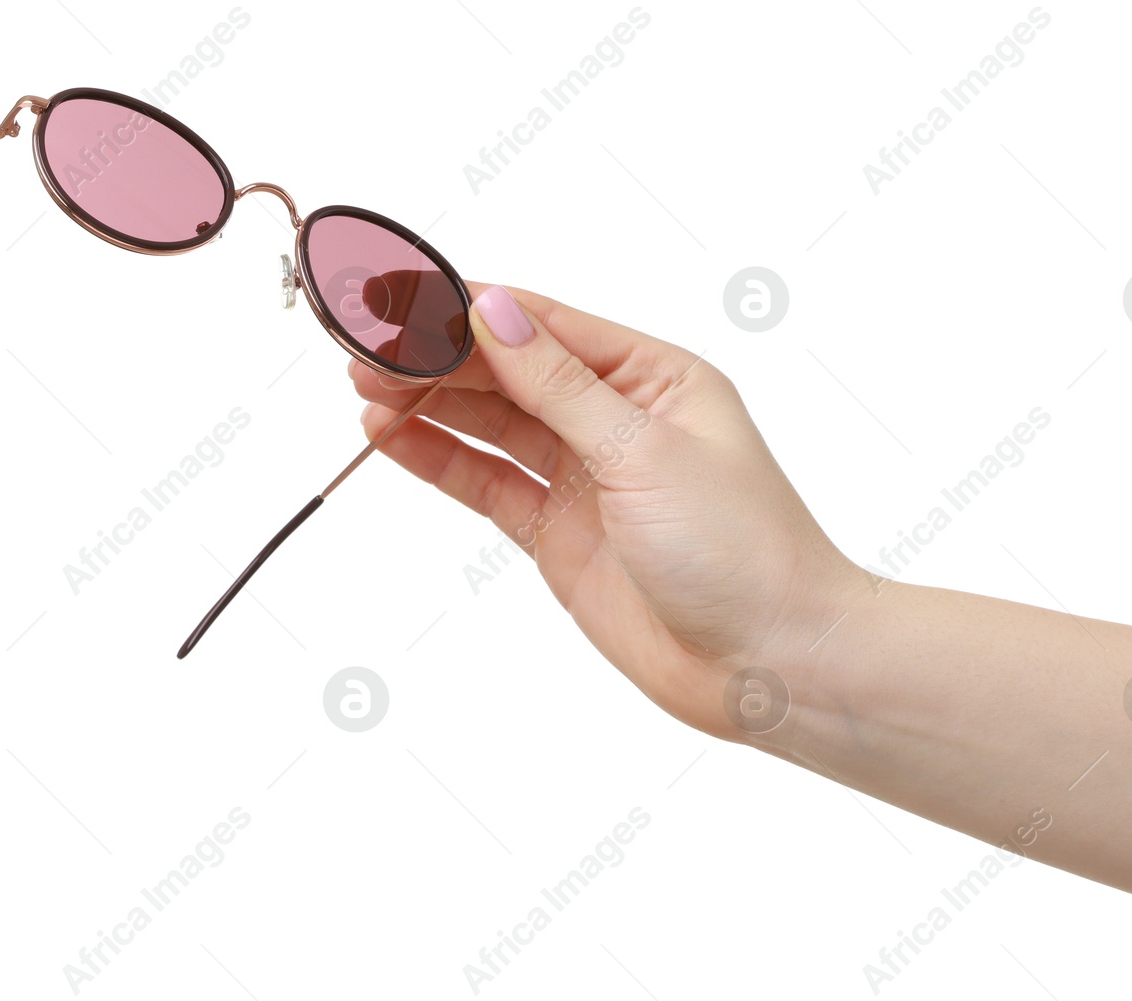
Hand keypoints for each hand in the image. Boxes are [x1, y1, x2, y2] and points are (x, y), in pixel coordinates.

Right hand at [350, 283, 854, 738]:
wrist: (769, 664)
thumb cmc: (740, 550)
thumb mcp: (644, 452)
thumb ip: (558, 386)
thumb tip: (493, 310)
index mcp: (656, 377)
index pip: (544, 325)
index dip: (467, 309)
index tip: (399, 299)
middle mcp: (618, 418)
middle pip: (508, 371)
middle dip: (435, 356)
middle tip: (362, 347)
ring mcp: (585, 477)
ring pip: (490, 424)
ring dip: (427, 404)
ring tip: (363, 387)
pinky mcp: (559, 533)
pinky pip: (488, 483)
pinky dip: (439, 459)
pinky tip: (391, 436)